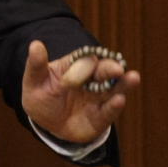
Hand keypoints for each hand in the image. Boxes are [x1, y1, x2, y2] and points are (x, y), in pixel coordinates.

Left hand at [21, 40, 140, 143]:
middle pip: (102, 72)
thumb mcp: (34, 80)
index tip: (94, 59)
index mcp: (75, 66)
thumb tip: (35, 44)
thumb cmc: (40, 94)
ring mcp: (97, 98)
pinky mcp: (100, 117)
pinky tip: (120, 100)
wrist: (45, 122)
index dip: (89, 60)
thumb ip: (36, 64)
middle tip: (118, 68)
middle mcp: (91, 80)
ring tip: (133, 77)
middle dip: (111, 69)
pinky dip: (114, 106)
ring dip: (123, 84)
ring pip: (113, 89)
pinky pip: (108, 112)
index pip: (84, 59)